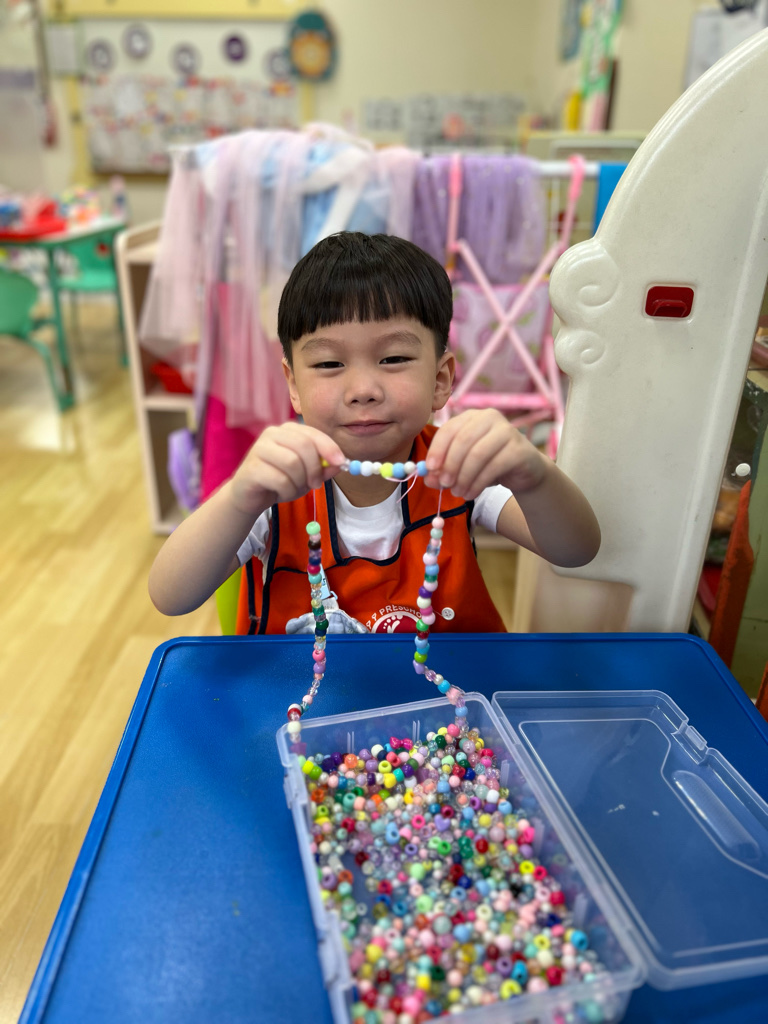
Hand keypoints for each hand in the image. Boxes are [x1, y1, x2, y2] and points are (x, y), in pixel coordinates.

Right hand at [229, 422, 344, 516]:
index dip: (329, 448)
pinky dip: (287, 491)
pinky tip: (281, 493)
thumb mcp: (307, 475)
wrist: (249, 496)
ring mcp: (259, 449)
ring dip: (299, 482)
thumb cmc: (279, 481)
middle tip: (315, 484)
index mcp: (287, 431)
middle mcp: (272, 434)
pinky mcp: (251, 467)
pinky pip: (280, 480)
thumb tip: (341, 464)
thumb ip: (323, 468)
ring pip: (292, 463)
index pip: (313, 433)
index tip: (341, 463)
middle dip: (315, 468)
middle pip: (304, 445)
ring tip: (293, 489)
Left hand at [425, 409, 546, 499]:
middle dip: (450, 465)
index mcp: (471, 417)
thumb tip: (428, 479)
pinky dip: (478, 483)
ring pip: (477, 454)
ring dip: (464, 477)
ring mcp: (507, 431)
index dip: (437, 449)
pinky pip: (494, 466)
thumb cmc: (488, 465)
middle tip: (444, 485)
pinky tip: (471, 494)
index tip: (430, 469)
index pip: (449, 429)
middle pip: (463, 440)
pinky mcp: (519, 448)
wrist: (523, 471)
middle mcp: (489, 417)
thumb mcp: (462, 467)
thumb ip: (443, 470)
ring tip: (458, 493)